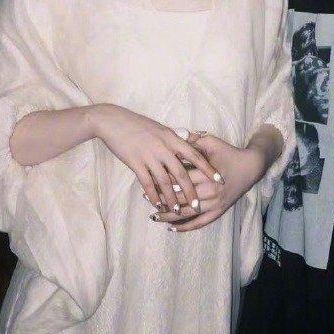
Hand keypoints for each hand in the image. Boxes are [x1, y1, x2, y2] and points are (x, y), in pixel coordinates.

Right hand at [95, 105, 218, 212]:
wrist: (114, 121)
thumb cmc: (137, 125)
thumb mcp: (160, 129)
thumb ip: (173, 140)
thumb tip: (187, 146)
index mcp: (172, 138)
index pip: (195, 155)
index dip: (208, 168)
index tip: (219, 179)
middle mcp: (163, 147)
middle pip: (181, 173)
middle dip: (190, 191)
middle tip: (198, 205)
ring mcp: (149, 155)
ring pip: (164, 181)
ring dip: (172, 198)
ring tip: (177, 211)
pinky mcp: (135, 162)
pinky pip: (147, 182)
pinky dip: (153, 195)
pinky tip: (157, 205)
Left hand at [154, 134, 266, 231]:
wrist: (250, 167)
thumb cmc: (228, 152)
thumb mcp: (212, 142)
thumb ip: (193, 140)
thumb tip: (175, 137)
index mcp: (206, 174)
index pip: (180, 179)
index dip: (162, 180)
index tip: (148, 179)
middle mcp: (210, 192)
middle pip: (181, 198)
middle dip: (162, 198)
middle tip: (145, 197)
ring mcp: (215, 204)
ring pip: (188, 214)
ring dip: (169, 216)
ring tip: (154, 216)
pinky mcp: (219, 212)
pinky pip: (200, 223)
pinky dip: (185, 227)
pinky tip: (171, 228)